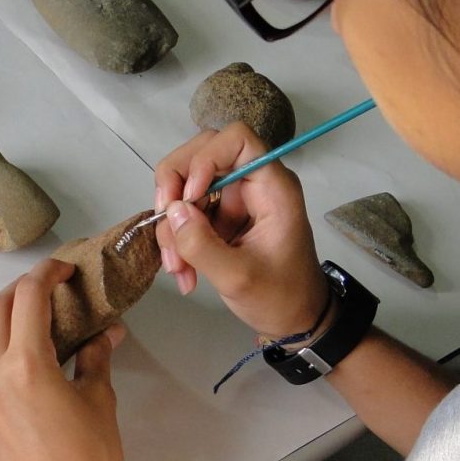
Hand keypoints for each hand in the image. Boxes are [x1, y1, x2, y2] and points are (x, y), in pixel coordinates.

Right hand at [154, 122, 329, 338]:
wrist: (295, 320)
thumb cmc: (280, 298)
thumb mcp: (239, 278)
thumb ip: (202, 245)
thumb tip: (172, 212)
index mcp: (272, 186)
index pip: (236, 139)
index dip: (205, 159)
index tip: (190, 197)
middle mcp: (252, 183)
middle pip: (201, 154)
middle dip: (174, 187)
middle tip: (165, 220)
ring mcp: (233, 199)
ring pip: (185, 185)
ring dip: (171, 224)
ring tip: (177, 268)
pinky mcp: (219, 218)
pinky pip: (186, 213)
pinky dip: (176, 239)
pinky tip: (183, 271)